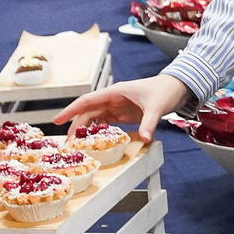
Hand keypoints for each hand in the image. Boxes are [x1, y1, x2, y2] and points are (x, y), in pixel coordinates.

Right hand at [54, 73, 191, 141]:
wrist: (176, 87)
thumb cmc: (164, 91)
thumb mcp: (156, 108)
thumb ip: (149, 124)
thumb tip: (145, 139)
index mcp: (115, 92)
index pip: (87, 101)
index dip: (71, 110)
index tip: (57, 120)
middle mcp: (112, 98)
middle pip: (88, 112)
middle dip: (76, 126)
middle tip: (67, 143)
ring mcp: (117, 106)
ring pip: (95, 118)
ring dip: (86, 131)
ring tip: (78, 146)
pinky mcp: (122, 113)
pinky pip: (105, 123)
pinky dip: (99, 132)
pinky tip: (95, 142)